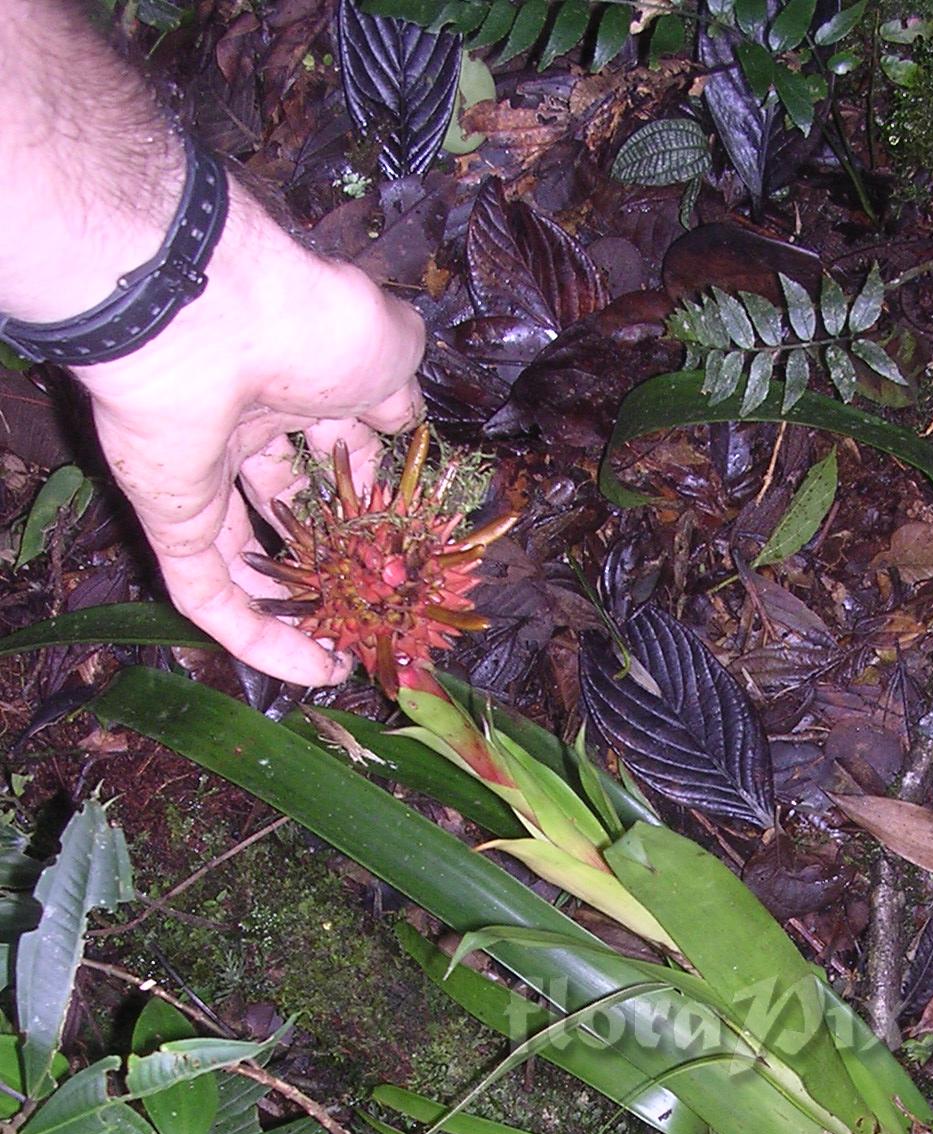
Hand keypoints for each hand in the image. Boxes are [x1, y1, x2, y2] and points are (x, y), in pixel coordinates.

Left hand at [75, 183, 424, 688]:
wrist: (209, 314)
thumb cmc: (307, 318)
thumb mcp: (390, 349)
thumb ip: (401, 393)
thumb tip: (408, 420)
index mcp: (299, 380)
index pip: (341, 452)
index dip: (376, 501)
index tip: (412, 549)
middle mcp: (248, 426)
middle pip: (294, 511)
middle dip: (339, 561)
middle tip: (384, 608)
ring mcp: (203, 475)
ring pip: (250, 560)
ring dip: (301, 611)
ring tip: (352, 654)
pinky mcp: (170, 519)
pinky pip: (209, 593)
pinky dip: (259, 639)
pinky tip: (315, 672)